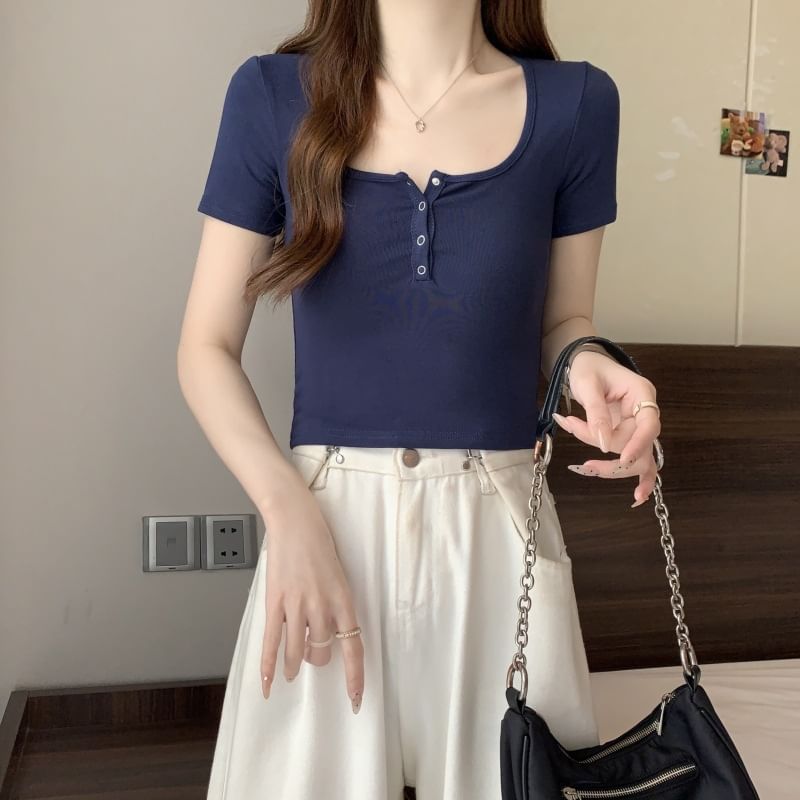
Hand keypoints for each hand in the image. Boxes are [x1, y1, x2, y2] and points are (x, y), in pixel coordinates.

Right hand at [259, 476, 363, 713]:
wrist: (297, 521)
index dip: (355, 676)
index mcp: (344, 599)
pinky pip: (272, 640)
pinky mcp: (276, 602)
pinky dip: (268, 665)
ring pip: (297, 651)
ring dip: (294, 664)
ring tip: (292, 669)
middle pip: (322, 651)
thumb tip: (330, 629)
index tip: (355, 698)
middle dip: (317, 658)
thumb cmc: (320, 542)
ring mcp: (298, 605)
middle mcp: (323, 606)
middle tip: (311, 654)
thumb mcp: (339, 574)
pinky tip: (268, 684)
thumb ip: (336, 603)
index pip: (354, 647)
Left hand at [551, 350, 661, 507]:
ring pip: (636, 457)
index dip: (638, 443)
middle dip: (611, 455)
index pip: (649, 423)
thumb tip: (602, 444)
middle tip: (584, 463)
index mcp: (641, 393)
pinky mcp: (629, 436)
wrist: (584, 364)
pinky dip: (637, 477)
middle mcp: (645, 412)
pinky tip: (638, 497)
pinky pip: (637, 459)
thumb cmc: (587, 369)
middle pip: (640, 445)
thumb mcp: (588, 387)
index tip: (622, 459)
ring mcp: (638, 426)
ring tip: (586, 467)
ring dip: (611, 466)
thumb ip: (596, 414)